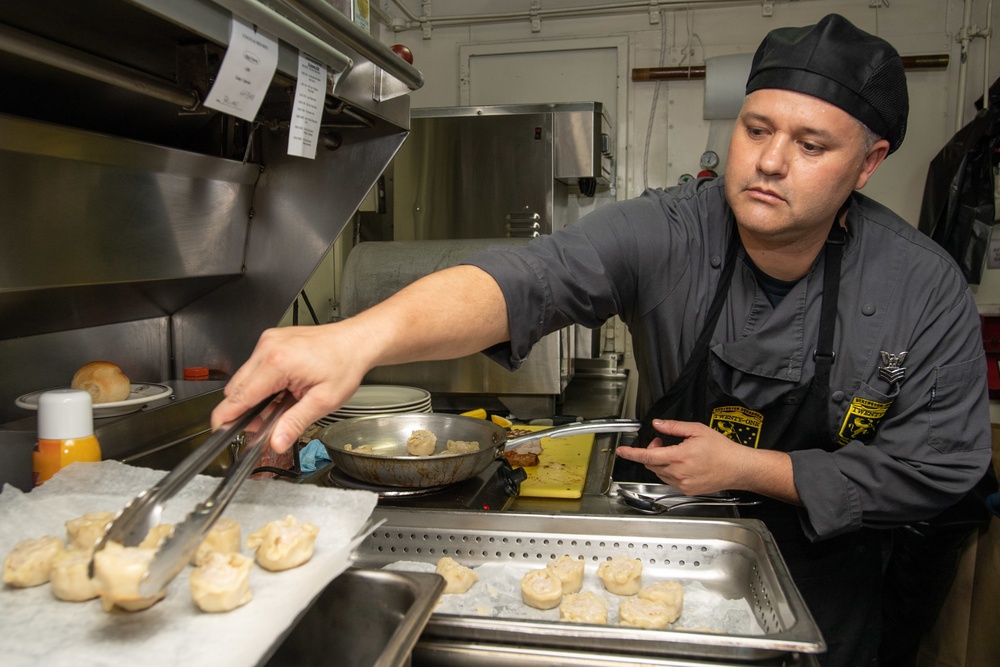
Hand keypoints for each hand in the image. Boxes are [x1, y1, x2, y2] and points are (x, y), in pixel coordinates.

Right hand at [210, 321, 372, 452]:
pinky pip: (254, 366)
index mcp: (278, 363)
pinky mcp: (271, 340)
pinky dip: (262, 381)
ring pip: (243, 377)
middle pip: (236, 387)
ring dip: (254, 395)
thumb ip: (295, 423)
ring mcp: (268, 341)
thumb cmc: (344, 364)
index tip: (220, 431)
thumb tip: (276, 442)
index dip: (227, 417)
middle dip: (244, 409)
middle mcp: (268, 348)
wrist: (355, 341)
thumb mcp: (323, 401)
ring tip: (282, 402)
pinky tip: (282, 388)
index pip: (240, 396)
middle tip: (266, 422)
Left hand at [615, 419, 798, 501]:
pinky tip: (681, 463)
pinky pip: (669, 480)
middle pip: (652, 464)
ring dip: (660, 461)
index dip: (632, 453)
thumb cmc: (722, 449)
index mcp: (679, 457)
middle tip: (661, 440)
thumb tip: (657, 424)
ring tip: (674, 451)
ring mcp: (683, 484)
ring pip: (659, 473)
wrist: (738, 468)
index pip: (648, 456)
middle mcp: (678, 473)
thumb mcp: (697, 430)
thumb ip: (674, 427)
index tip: (621, 451)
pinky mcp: (687, 491)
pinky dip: (669, 471)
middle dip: (651, 451)